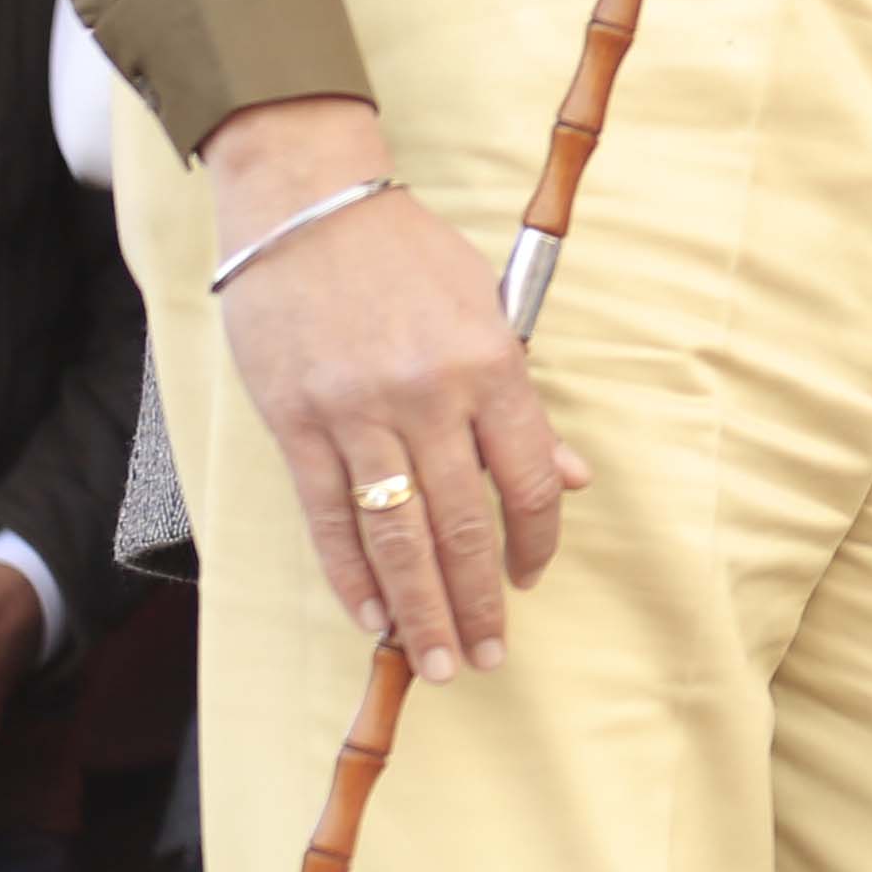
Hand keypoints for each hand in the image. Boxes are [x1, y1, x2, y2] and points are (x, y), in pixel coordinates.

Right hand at [203, 96, 584, 685]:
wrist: (307, 209)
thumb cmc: (406, 256)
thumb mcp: (487, 311)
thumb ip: (524, 404)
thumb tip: (573, 477)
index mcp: (489, 366)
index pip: (529, 477)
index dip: (537, 539)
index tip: (532, 578)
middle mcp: (430, 397)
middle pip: (463, 523)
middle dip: (478, 601)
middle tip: (489, 658)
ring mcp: (359, 415)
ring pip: (398, 534)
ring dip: (420, 608)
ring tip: (439, 662)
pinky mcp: (298, 425)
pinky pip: (329, 517)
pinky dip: (351, 575)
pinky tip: (372, 617)